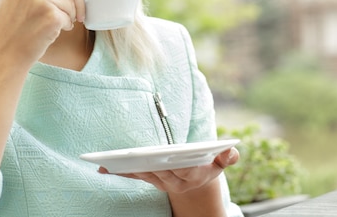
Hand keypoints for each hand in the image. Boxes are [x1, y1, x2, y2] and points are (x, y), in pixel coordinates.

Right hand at [0, 0, 85, 67]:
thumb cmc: (10, 22)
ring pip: (72, 2)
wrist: (2, 52)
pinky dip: (65, 26)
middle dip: (76, 0)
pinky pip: (70, 17)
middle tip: (73, 13)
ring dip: (70, 15)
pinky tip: (52, 31)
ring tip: (56, 23)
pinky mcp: (50, 16)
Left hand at [99, 147, 239, 193]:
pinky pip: (136, 176)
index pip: (182, 169)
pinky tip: (104, 168)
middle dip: (146, 163)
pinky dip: (121, 172)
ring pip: (145, 174)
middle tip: (131, 156)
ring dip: (128, 168)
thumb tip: (232, 152)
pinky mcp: (152, 181)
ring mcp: (163, 183)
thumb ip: (227, 157)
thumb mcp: (221, 162)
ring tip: (110, 161)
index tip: (163, 155)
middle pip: (160, 172)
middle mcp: (176, 182)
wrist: (198, 184)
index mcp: (194, 175)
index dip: (173, 162)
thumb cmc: (209, 165)